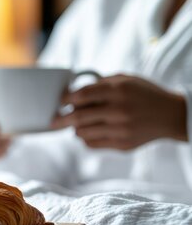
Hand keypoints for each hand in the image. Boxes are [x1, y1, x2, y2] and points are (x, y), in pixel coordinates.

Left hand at [52, 75, 187, 149]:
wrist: (171, 115)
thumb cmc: (144, 94)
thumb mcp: (126, 80)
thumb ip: (101, 83)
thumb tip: (73, 92)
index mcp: (118, 91)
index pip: (82, 95)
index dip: (66, 99)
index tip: (60, 101)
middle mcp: (119, 110)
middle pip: (78, 117)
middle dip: (61, 119)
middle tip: (53, 120)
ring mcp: (120, 129)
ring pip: (82, 132)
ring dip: (75, 129)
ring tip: (77, 125)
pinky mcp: (122, 144)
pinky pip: (92, 144)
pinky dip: (86, 139)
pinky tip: (89, 133)